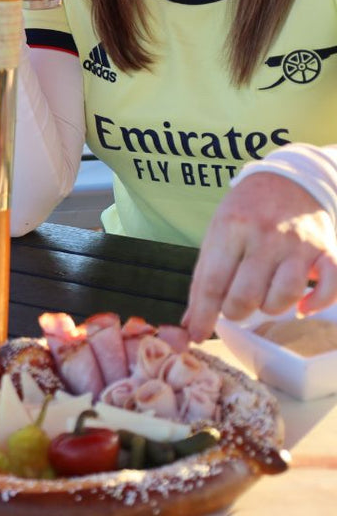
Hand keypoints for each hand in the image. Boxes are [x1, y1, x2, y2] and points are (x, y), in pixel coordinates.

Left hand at [183, 171, 336, 341]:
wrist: (289, 180)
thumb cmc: (245, 211)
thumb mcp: (217, 232)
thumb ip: (205, 276)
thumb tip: (191, 322)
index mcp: (231, 227)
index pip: (213, 281)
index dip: (204, 314)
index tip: (198, 335)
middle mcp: (265, 235)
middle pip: (247, 295)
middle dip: (237, 312)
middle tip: (236, 307)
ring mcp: (298, 244)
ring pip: (284, 297)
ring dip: (271, 308)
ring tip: (264, 299)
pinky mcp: (326, 250)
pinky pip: (328, 289)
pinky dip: (314, 304)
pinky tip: (301, 305)